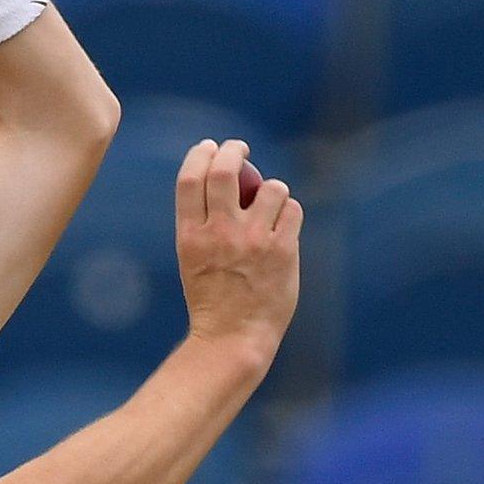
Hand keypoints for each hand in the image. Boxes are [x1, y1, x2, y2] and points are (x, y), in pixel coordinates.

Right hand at [175, 139, 302, 359]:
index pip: (191, 178)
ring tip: (270, 202)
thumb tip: (223, 180)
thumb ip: (203, 224)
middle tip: (239, 147)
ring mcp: (253, 241)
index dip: (200, 154)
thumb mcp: (191, 259)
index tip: (209, 146)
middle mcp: (220, 234)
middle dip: (233, 150)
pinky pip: (292, 210)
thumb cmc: (212, 299)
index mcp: (191, 236)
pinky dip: (289, 211)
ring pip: (270, 188)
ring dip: (272, 188)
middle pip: (225, 171)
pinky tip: (283, 224)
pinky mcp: (282, 252)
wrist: (233, 337)